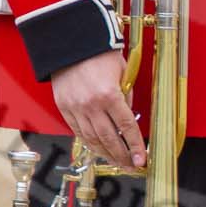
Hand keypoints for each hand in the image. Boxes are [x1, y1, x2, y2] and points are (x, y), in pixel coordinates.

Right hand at [50, 49, 145, 168]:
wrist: (71, 42)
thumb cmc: (98, 52)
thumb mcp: (122, 71)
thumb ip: (126, 95)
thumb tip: (128, 116)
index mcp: (109, 94)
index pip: (127, 126)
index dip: (135, 145)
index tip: (141, 158)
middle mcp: (91, 104)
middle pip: (109, 138)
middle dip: (121, 155)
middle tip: (130, 164)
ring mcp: (76, 108)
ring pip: (92, 139)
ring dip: (105, 153)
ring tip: (116, 160)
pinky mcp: (64, 107)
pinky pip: (77, 131)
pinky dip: (89, 142)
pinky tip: (98, 148)